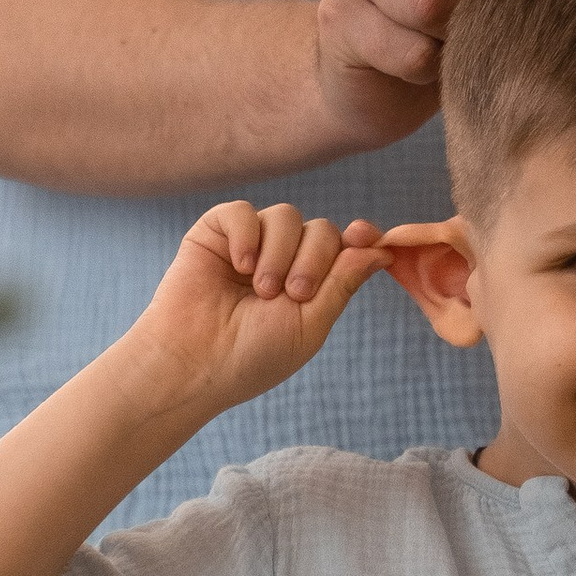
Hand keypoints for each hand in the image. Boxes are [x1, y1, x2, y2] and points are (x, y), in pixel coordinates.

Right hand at [128, 202, 385, 414]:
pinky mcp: (215, 233)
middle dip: (313, 260)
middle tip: (292, 295)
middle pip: (321, 229)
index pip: (345, 246)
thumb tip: (382, 249)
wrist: (194, 364)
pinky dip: (246, 235)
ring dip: (279, 254)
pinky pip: (243, 211)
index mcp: (311, 282)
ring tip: (260, 291)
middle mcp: (283, 258)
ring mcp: (250, 243)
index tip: (365, 236)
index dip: (360, 237)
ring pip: (286, 216)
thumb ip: (343, 283)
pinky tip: (238, 266)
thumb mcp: (309, 324)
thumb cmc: (252, 355)